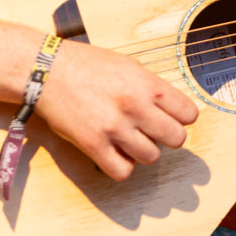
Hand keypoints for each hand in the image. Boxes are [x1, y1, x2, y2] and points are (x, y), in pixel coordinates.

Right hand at [36, 40, 198, 180]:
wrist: (47, 70)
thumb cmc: (86, 65)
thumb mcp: (128, 66)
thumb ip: (151, 88)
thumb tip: (172, 109)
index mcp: (146, 84)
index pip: (188, 113)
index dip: (183, 118)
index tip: (174, 119)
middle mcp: (134, 106)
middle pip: (176, 138)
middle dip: (168, 137)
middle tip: (155, 132)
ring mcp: (114, 127)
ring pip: (152, 157)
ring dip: (144, 151)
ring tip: (131, 140)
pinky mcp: (93, 144)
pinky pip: (123, 171)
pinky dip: (123, 166)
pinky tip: (116, 152)